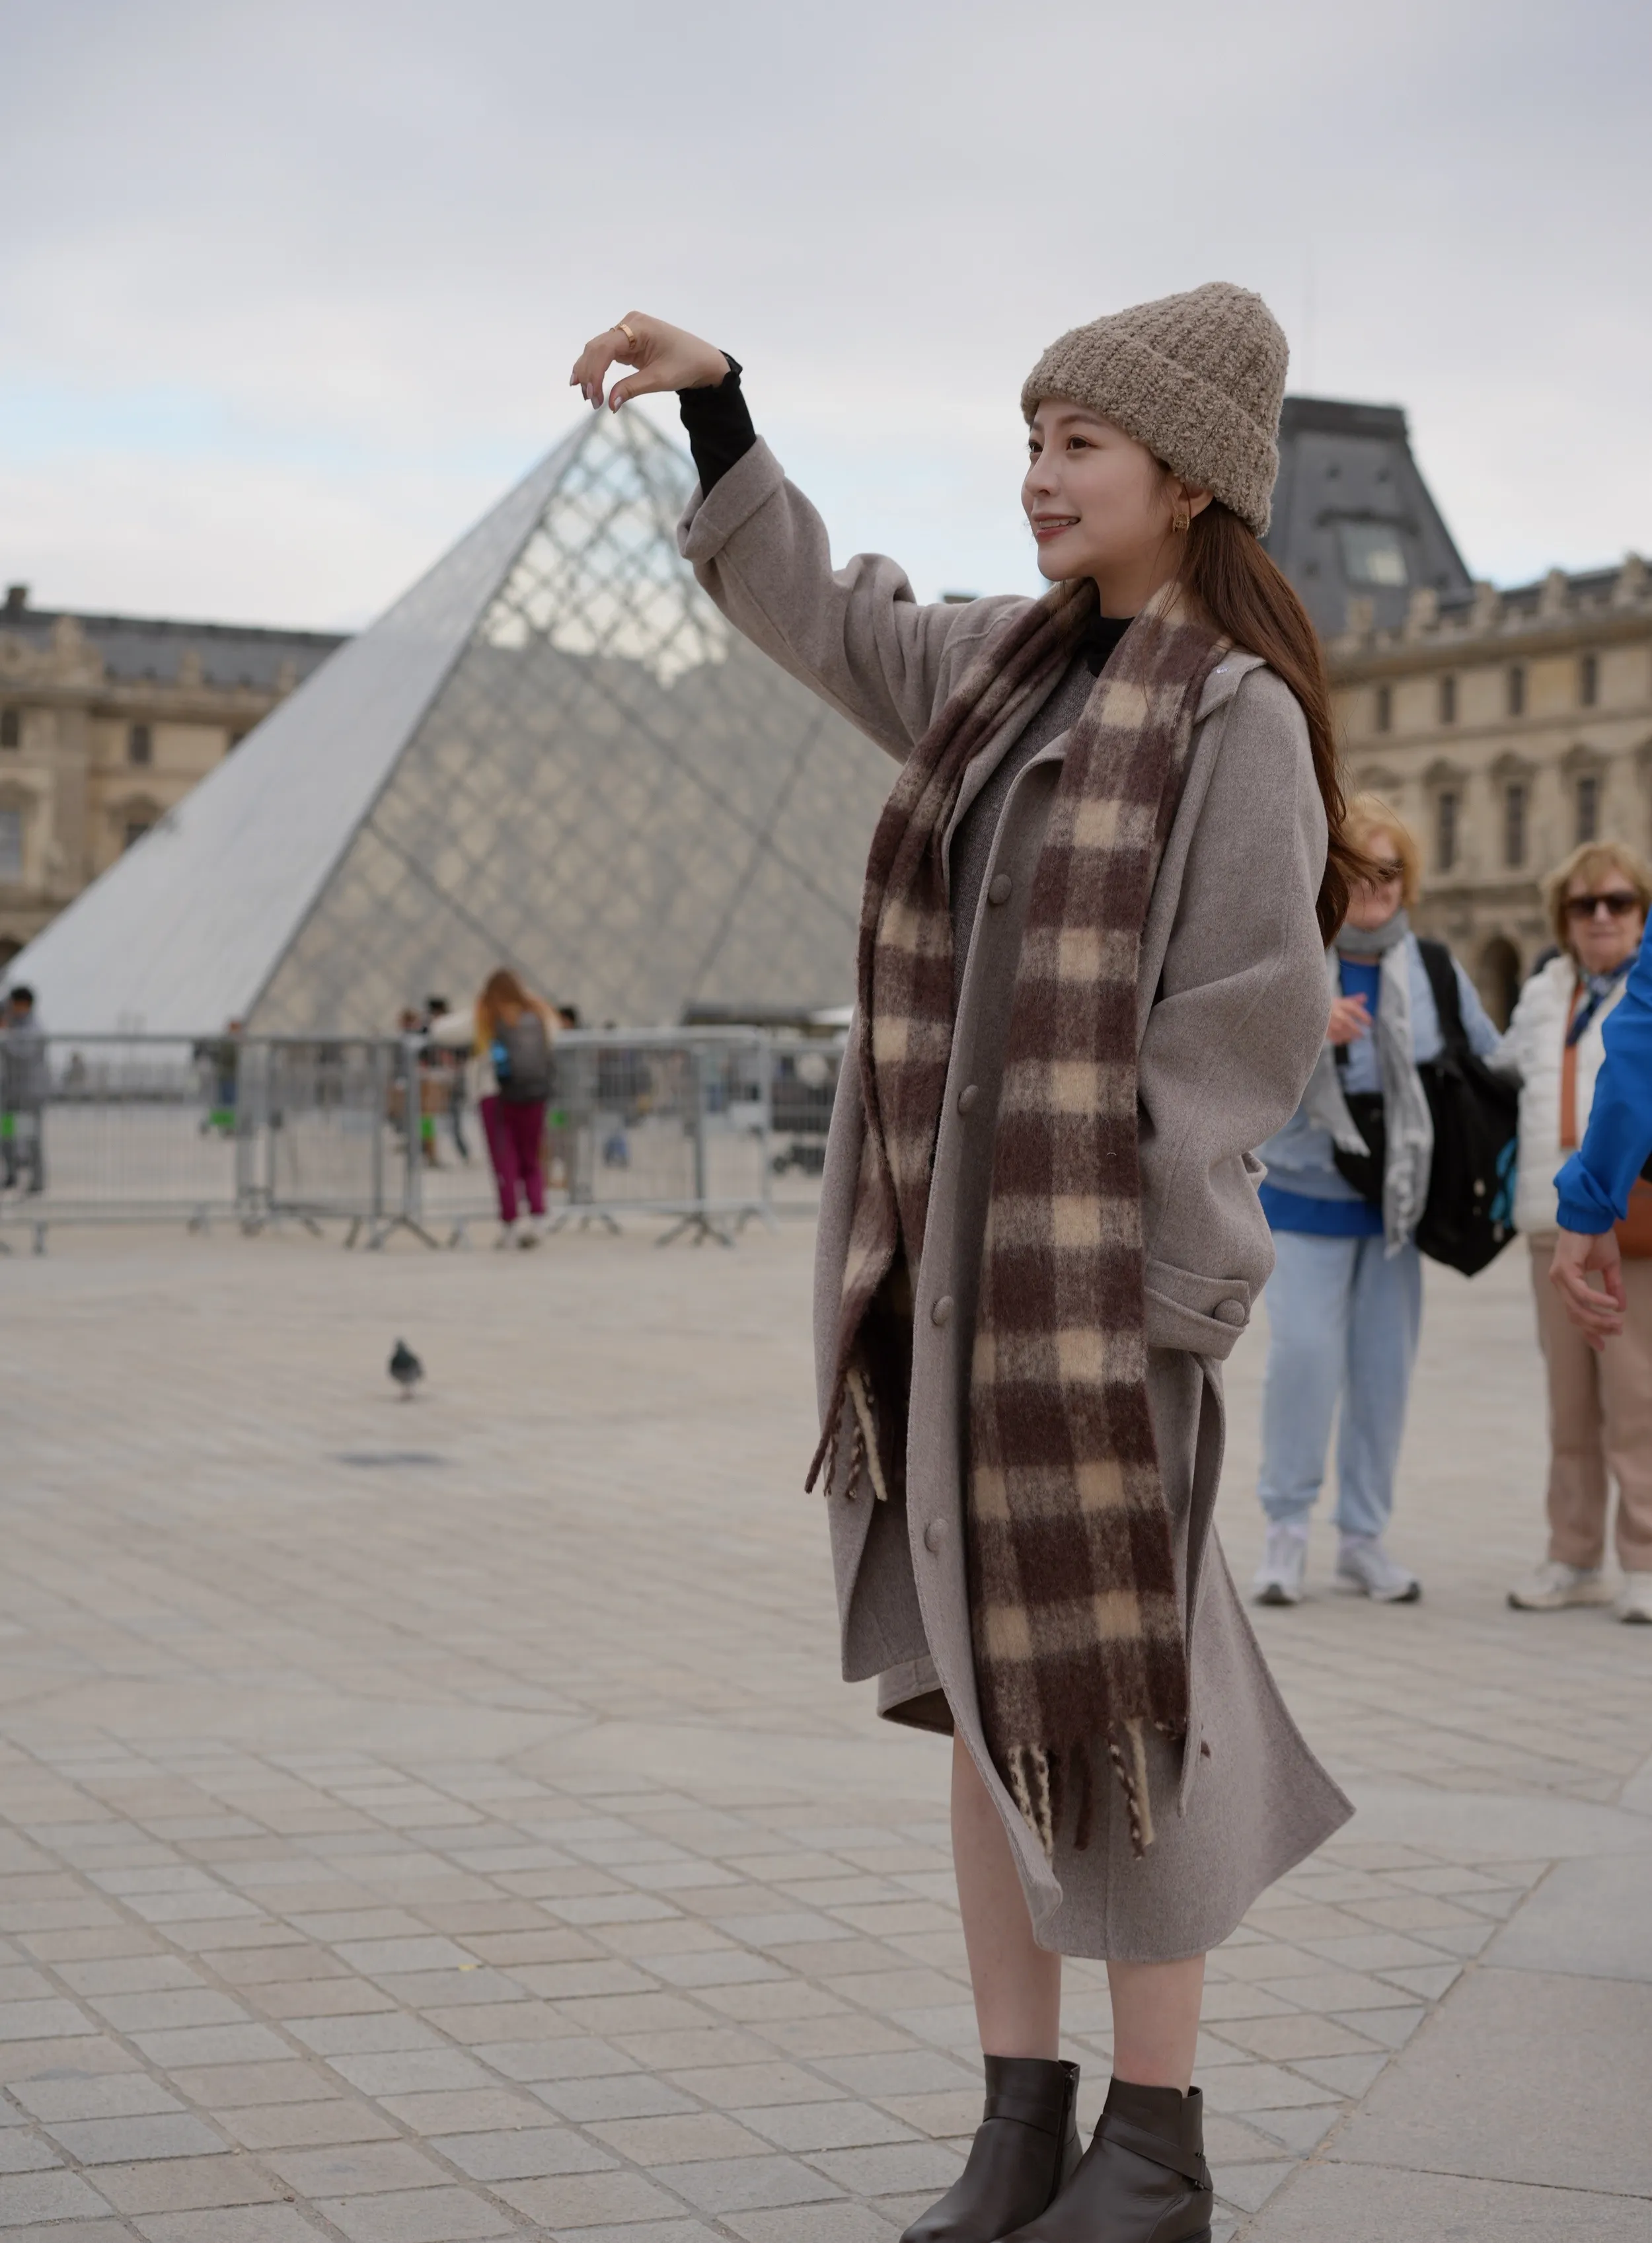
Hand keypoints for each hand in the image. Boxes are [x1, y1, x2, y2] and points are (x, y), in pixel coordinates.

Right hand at [569, 313, 728, 411]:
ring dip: (589, 371)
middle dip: (589, 373)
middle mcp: (629, 324)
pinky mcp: (627, 342)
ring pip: (598, 349)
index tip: (593, 395)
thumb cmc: (686, 365)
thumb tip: (609, 404)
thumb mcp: (659, 379)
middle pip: (597, 347)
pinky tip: (587, 382)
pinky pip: (606, 353)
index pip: (605, 348)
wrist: (702, 360)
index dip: (594, 372)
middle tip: (589, 400)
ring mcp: (627, 331)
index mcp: (638, 327)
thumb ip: (631, 388)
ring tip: (587, 395)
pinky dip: (597, 367)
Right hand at [1327, 993, 1370, 1045]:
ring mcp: (1327, 1021)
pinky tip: (1342, 1040)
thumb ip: (1353, 1000)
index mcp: (1338, 1003)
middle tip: (1362, 1034)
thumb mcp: (1340, 1000)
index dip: (1363, 1016)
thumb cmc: (1326, 1005)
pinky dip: (1339, 1039)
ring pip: (1341, 1030)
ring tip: (1353, 1038)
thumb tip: (1365, 997)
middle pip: (1348, 1021)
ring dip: (1349, 1035)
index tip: (1369, 1022)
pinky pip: (1333, 1036)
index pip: (1353, 1008)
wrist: (1309, 1008)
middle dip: (1356, 1029)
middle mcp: (1333, 1011)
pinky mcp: (1322, 1029)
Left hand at [1549, 1226, 1625, 1350]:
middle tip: (1617, 1331)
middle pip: (1576, 1315)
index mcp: (1567, 1284)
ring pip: (1577, 1308)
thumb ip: (1612, 1287)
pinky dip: (1597, 1301)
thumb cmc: (1597, 1238)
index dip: (1588, 1332)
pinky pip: (1581, 1293)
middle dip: (1597, 1327)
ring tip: (1618, 1322)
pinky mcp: (1564, 1270)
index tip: (1602, 1346)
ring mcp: (1559, 1277)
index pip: (1575, 1315)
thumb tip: (1620, 1307)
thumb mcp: (1609, 1267)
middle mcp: (1559, 1283)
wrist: (1591, 1215)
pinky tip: (1612, 1305)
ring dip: (1599, 1318)